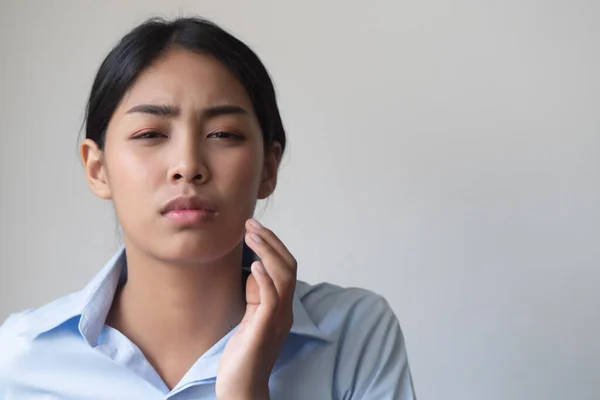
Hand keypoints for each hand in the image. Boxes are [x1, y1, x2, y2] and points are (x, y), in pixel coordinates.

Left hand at [216, 219, 296, 399]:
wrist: (241, 388)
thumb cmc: (243, 354)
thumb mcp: (248, 317)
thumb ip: (255, 295)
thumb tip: (251, 268)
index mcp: (281, 307)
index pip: (286, 268)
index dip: (273, 245)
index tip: (255, 228)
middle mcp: (285, 311)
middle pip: (288, 267)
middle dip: (271, 241)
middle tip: (251, 224)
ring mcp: (277, 320)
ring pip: (283, 277)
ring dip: (268, 252)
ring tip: (252, 235)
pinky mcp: (264, 329)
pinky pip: (271, 299)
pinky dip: (265, 278)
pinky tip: (253, 264)